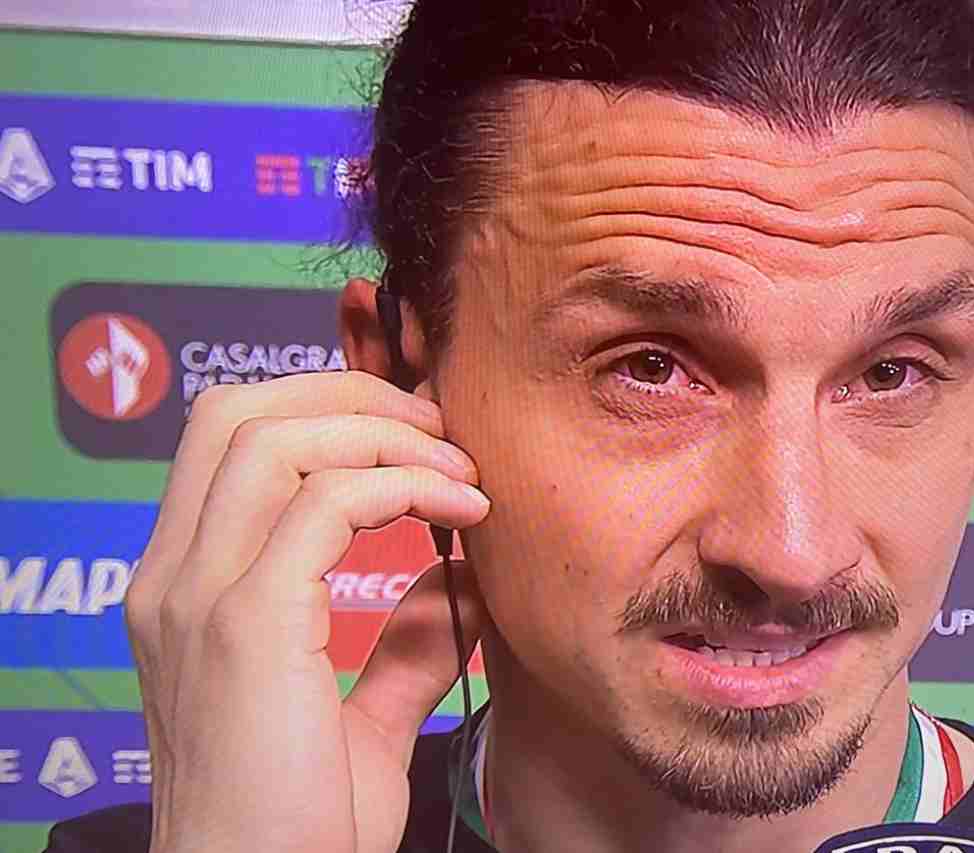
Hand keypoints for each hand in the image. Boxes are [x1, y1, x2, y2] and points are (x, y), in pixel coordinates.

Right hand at [124, 372, 490, 852]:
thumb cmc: (304, 828)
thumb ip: (404, 649)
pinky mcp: (244, 625)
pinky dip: (403, 485)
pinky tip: (462, 512)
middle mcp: (173, 579)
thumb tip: (461, 585)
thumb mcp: (362, 722)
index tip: (419, 435)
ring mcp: (197, 597)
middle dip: (351, 394)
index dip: (328, 408)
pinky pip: (325, 502)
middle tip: (439, 430)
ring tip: (461, 473)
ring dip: (385, 433)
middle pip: (240, 411)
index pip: (233, 441)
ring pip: (275, 437)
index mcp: (186, 591)